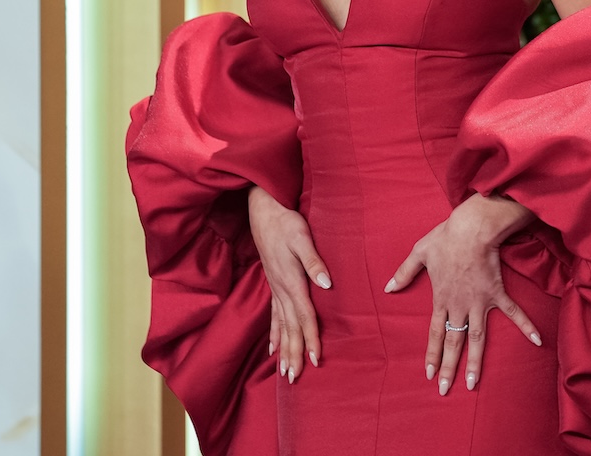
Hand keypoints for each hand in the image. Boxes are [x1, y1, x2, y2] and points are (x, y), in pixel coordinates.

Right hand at [249, 186, 330, 383]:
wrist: (263, 211)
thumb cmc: (286, 222)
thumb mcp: (302, 238)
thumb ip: (314, 262)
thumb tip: (326, 284)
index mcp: (291, 281)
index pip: (304, 317)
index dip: (311, 339)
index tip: (316, 360)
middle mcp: (281, 290)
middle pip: (290, 328)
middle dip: (294, 354)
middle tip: (297, 379)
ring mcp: (275, 289)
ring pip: (280, 326)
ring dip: (283, 350)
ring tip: (285, 372)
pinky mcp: (273, 284)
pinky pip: (273, 315)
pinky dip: (273, 334)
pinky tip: (272, 349)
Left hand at [384, 194, 540, 394]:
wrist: (472, 229)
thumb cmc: (445, 239)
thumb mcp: (419, 253)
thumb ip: (403, 273)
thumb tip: (388, 288)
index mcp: (441, 298)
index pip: (435, 333)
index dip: (433, 354)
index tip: (430, 374)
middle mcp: (459, 305)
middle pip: (453, 342)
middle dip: (449, 367)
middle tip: (445, 390)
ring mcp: (479, 302)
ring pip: (476, 338)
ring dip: (475, 362)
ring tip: (473, 384)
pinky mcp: (496, 293)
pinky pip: (513, 312)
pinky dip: (525, 326)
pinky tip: (536, 341)